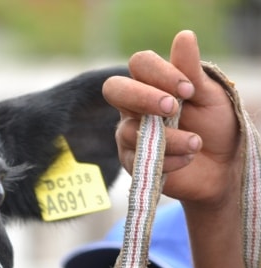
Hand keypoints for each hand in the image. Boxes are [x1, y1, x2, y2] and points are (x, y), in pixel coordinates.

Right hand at [102, 30, 242, 207]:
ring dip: (168, 137)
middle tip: (172, 108)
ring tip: (195, 143)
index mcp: (152, 83)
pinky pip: (139, 159)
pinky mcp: (132, 162)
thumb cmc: (215, 124)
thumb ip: (191, 70)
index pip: (140, 64)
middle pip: (114, 89)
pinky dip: (168, 159)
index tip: (188, 89)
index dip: (159, 73)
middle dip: (142, 97)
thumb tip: (184, 36)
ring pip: (130, 131)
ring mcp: (130, 134)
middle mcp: (134, 106)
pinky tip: (188, 158)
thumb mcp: (209, 95)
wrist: (222, 164)